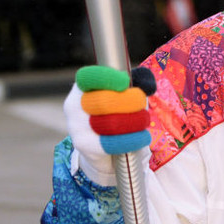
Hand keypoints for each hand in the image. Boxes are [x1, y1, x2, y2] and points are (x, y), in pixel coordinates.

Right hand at [64, 65, 156, 184]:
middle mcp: (75, 106)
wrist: (99, 146)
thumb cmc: (114, 111)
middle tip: (141, 103)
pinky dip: (131, 140)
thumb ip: (135, 82)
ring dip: (134, 121)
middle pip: (104, 101)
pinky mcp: (84, 146)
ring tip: (143, 120)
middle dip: (130, 101)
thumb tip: (148, 83)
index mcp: (82, 87)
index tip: (125, 82)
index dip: (108, 78)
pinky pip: (110, 143)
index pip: (88, 77)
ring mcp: (77, 127)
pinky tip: (143, 137)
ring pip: (110, 123)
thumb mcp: (122, 93)